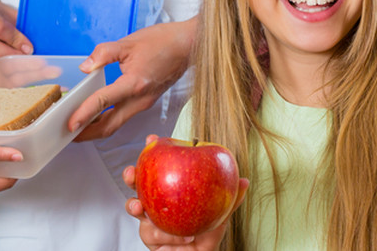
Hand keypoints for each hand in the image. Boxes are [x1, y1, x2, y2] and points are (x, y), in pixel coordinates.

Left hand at [69, 18, 194, 140]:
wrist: (189, 45)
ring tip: (78, 126)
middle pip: (110, 126)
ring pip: (117, 124)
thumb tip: (86, 67)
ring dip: (97, 128)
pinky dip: (108, 119)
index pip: (104, 102)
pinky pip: (124, 116)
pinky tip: (97, 113)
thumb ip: (103, 54)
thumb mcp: (129, 42)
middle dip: (87, 134)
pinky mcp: (146, 101)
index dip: (84, 114)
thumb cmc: (163, 41)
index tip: (70, 124)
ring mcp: (144, 103)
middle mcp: (140, 99)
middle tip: (68, 134)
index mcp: (135, 83)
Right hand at [121, 136, 248, 250]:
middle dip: (132, 175)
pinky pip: (153, 234)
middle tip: (132, 171)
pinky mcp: (150, 238)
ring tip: (139, 207)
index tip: (152, 138)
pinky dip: (167, 236)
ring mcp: (150, 219)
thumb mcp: (219, 214)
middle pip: (139, 184)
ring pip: (135, 209)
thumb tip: (244, 180)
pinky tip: (183, 236)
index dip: (153, 150)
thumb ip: (229, 198)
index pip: (160, 166)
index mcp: (171, 188)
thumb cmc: (207, 233)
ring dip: (134, 206)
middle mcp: (157, 201)